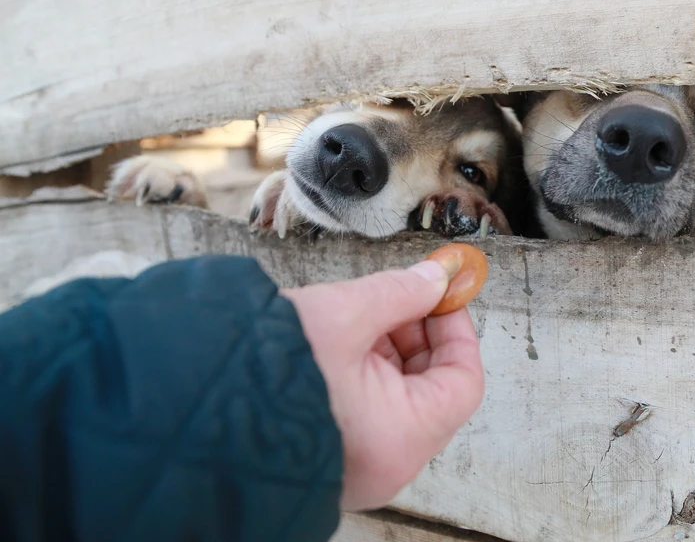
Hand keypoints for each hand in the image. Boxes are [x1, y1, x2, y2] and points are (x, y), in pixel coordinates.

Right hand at [281, 260, 483, 510]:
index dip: (456, 328)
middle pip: (433, 390)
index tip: (441, 293)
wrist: (182, 406)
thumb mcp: (343, 314)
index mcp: (400, 438)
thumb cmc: (260, 369)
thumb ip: (399, 292)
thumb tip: (436, 276)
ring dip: (389, 351)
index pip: (464, 381)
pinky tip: (339, 342)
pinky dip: (364, 374)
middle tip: (399, 295)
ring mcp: (358, 468)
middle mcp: (386, 465)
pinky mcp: (331, 460)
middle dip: (419, 334)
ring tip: (357, 316)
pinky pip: (369, 414)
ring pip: (399, 400)